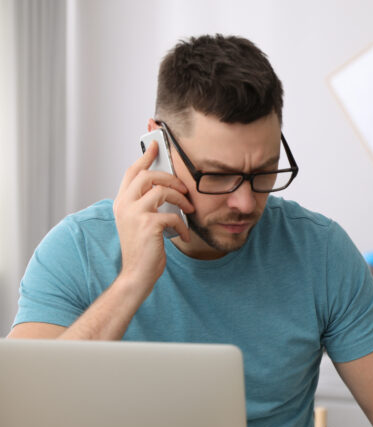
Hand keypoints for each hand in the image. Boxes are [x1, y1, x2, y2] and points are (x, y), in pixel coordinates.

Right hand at [112, 140, 193, 296]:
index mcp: (121, 202)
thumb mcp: (140, 222)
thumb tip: (166, 186)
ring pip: (162, 191)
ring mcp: (135, 214)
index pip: (131, 172)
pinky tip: (183, 235)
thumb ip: (146, 204)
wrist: (137, 274)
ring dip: (181, 199)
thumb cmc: (143, 249)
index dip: (145, 157)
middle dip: (171, 179)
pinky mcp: (149, 225)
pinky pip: (173, 215)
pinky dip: (183, 225)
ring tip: (189, 210)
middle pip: (148, 176)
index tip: (156, 145)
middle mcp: (124, 205)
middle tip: (184, 189)